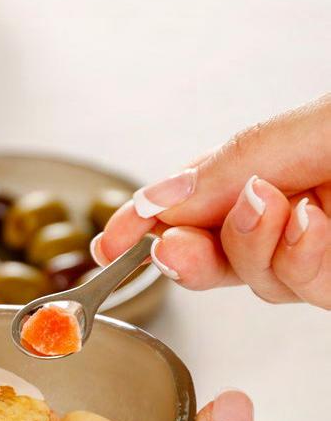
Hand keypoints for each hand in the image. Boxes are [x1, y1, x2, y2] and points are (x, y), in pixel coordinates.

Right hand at [93, 94, 330, 306]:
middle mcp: (292, 208)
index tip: (110, 244)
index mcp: (276, 163)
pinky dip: (299, 263)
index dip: (146, 222)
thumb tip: (162, 200)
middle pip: (216, 250)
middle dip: (185, 253)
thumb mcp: (304, 130)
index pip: (193, 198)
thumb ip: (234, 163)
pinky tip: (312, 227)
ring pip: (256, 278)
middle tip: (169, 248)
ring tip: (273, 207)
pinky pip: (303, 290)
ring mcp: (316, 249)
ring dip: (253, 247)